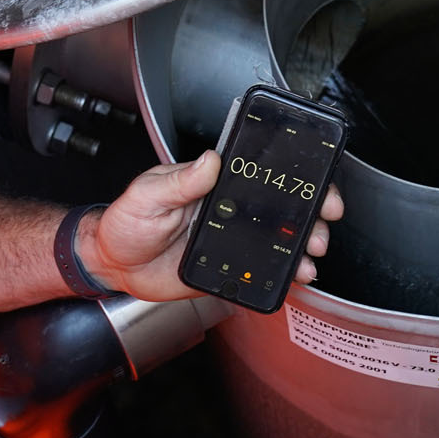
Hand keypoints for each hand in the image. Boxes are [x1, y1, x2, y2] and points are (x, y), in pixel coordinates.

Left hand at [83, 150, 345, 300]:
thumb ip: (178, 181)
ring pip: (277, 240)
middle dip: (311, 212)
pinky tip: (296, 277)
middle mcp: (228, 209)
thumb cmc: (125, 223)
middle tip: (324, 221)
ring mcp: (231, 240)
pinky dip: (283, 275)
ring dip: (302, 245)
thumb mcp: (147, 195)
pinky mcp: (228, 268)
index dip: (293, 177)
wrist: (114, 265)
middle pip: (280, 207)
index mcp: (213, 184)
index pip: (260, 174)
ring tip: (311, 253)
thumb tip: (208, 161)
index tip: (315, 181)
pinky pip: (261, 270)